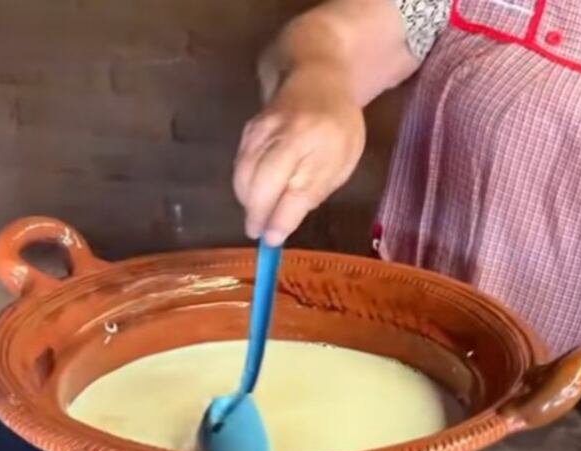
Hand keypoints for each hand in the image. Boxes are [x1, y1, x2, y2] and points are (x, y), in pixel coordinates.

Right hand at [233, 65, 365, 243]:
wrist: (316, 77)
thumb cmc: (337, 127)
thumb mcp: (341, 162)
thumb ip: (314, 192)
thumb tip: (282, 225)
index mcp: (318, 143)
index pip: (295, 191)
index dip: (280, 220)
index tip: (272, 241)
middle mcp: (285, 135)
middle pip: (261, 184)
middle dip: (256, 214)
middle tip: (258, 234)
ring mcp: (261, 130)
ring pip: (243, 176)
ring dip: (247, 202)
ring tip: (256, 218)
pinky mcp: (246, 130)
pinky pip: (239, 165)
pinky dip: (243, 186)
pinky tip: (254, 196)